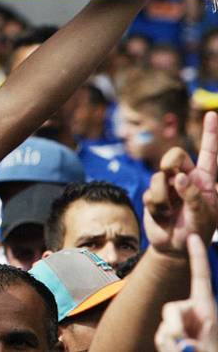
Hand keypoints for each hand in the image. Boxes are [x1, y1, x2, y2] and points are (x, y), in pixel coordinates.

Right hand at [144, 111, 217, 257]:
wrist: (175, 248)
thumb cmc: (197, 230)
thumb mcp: (203, 215)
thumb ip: (193, 196)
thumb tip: (178, 177)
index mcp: (205, 180)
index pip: (209, 153)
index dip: (211, 133)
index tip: (211, 114)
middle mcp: (186, 179)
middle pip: (175, 156)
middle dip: (171, 161)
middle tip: (171, 172)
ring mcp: (168, 187)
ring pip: (158, 177)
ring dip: (163, 195)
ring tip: (169, 211)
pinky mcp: (153, 196)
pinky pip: (149, 193)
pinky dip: (155, 206)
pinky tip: (161, 215)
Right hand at [154, 234, 217, 351]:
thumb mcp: (200, 345)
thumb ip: (181, 332)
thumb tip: (170, 332)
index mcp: (207, 311)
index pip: (201, 277)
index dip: (197, 256)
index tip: (192, 237)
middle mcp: (194, 314)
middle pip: (171, 308)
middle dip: (172, 326)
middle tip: (180, 345)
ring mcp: (184, 325)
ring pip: (164, 325)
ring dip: (168, 342)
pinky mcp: (175, 336)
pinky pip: (161, 335)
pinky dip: (165, 346)